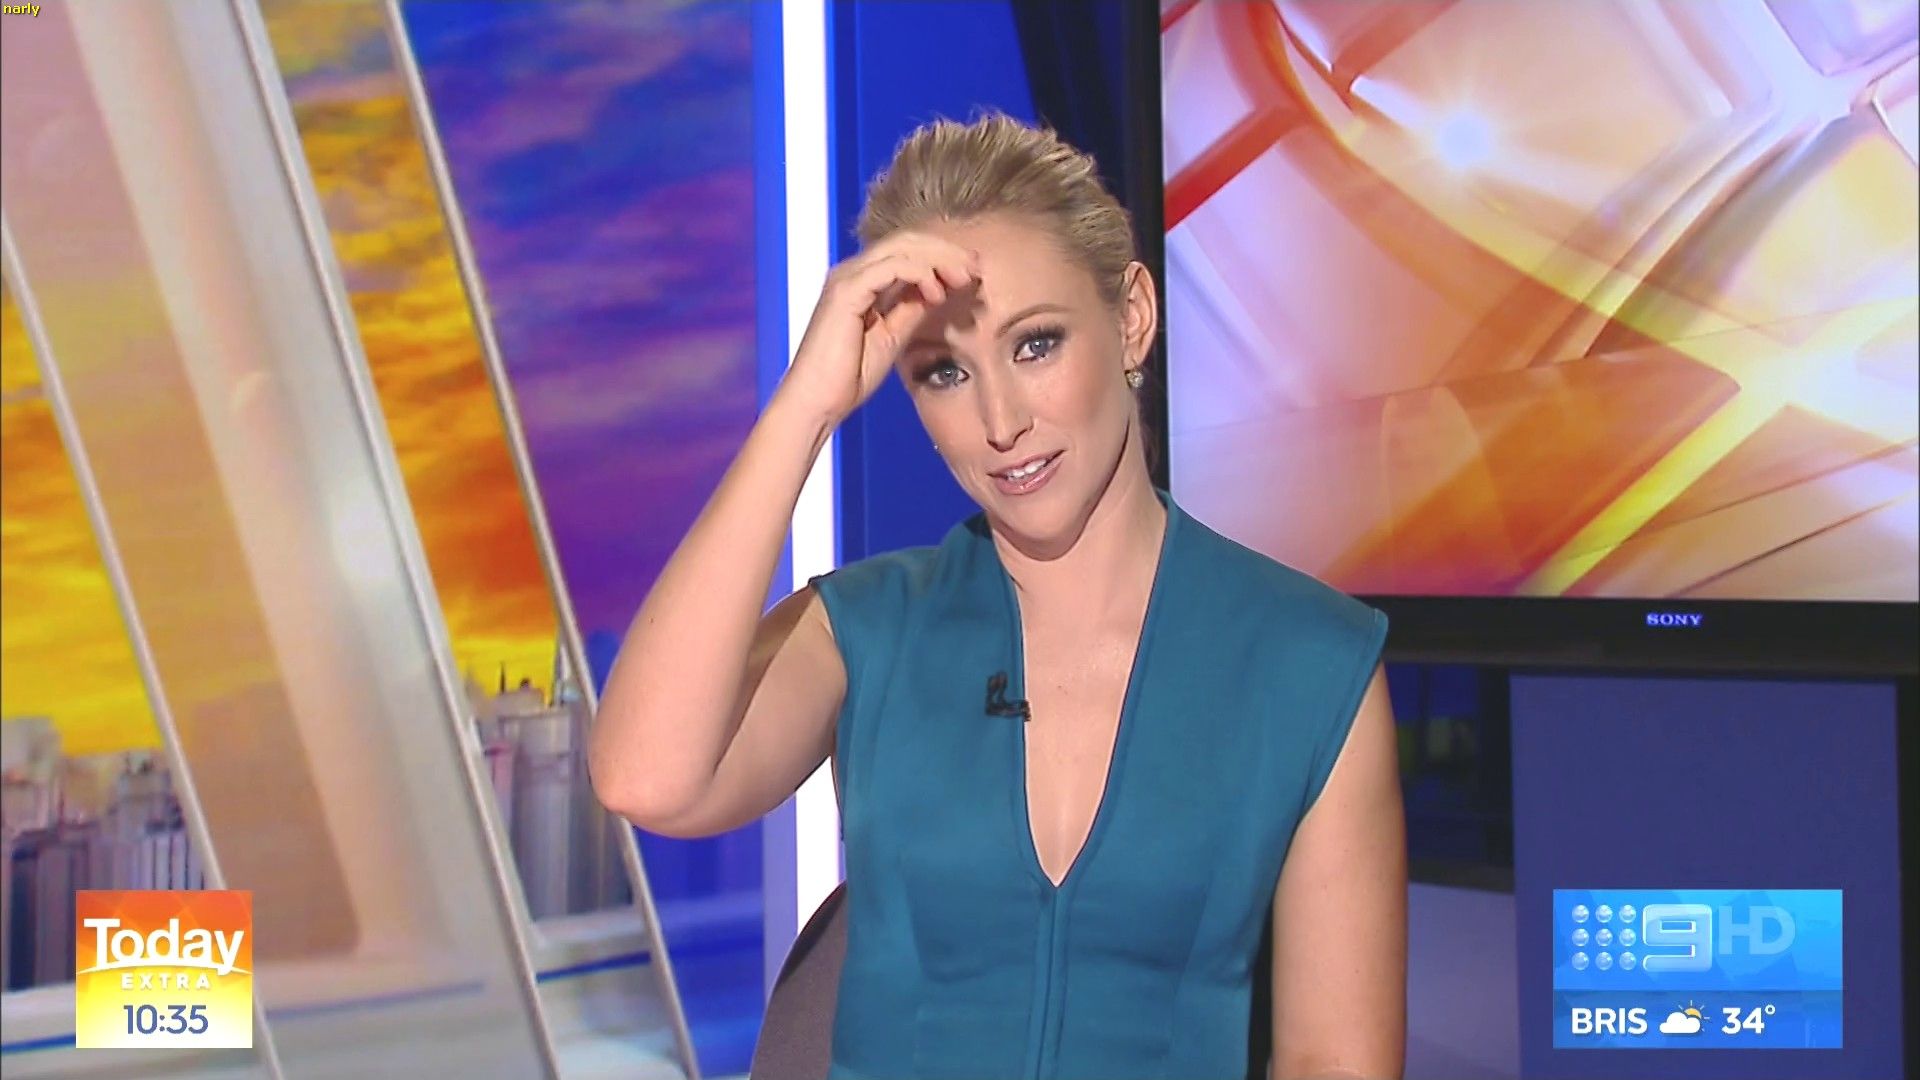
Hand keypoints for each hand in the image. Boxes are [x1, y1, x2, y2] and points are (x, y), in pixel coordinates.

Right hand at [776, 231, 980, 425]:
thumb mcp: (893, 336)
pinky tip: (938, 293)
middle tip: (977, 269)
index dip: (943, 257)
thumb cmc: (849, 376)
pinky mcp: (846, 290)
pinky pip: (893, 267)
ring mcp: (847, 277)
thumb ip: (913, 309)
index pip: (907, 252)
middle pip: (908, 241)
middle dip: (947, 251)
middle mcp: (852, 271)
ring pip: (903, 247)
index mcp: (862, 280)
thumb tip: (940, 289)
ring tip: (964, 279)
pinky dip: (921, 274)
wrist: (817, 401)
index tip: (973, 274)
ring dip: (940, 259)